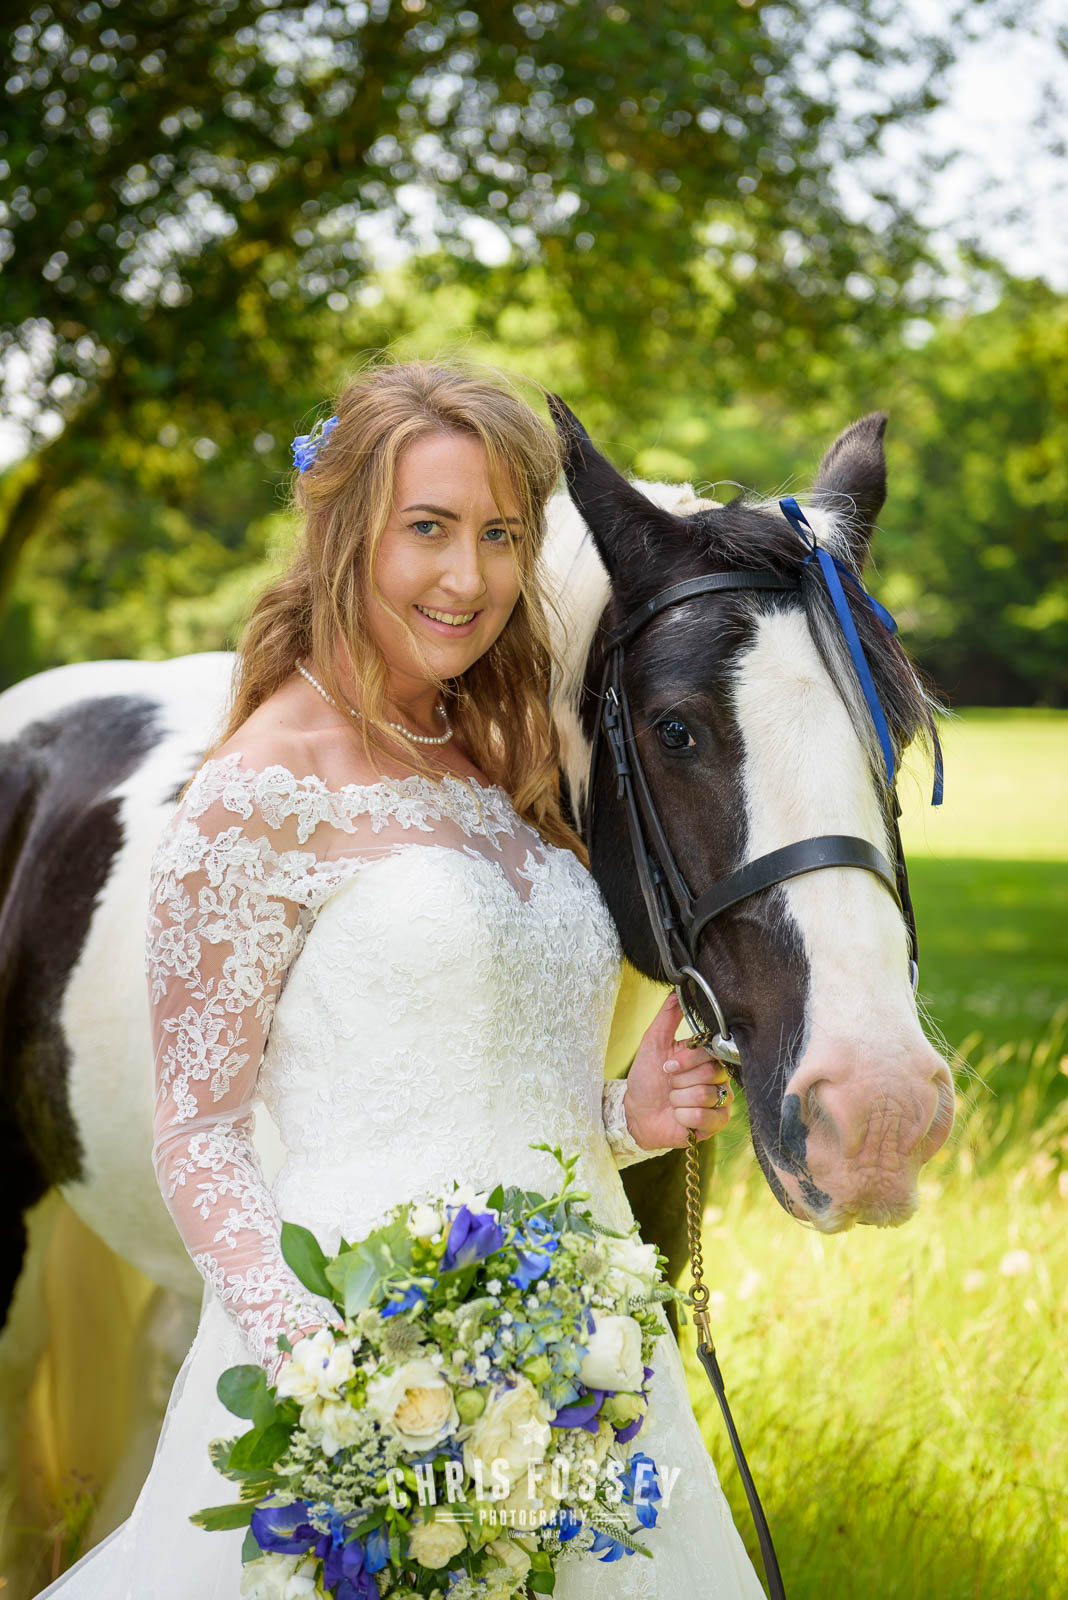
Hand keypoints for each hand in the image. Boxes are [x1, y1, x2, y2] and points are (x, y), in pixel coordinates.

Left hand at [622, 990, 733, 1150]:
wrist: (637, 1113)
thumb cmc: (646, 1078)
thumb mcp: (653, 1043)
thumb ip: (668, 1016)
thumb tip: (677, 989)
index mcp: (706, 1057)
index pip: (709, 1052)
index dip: (685, 1061)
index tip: (667, 1066)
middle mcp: (718, 1077)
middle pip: (710, 1074)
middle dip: (680, 1082)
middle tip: (670, 1085)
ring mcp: (719, 1101)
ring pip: (706, 1095)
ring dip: (679, 1100)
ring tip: (673, 1101)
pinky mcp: (716, 1124)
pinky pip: (706, 1117)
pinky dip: (684, 1117)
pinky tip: (678, 1116)